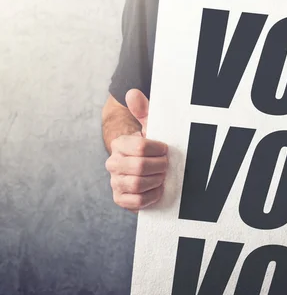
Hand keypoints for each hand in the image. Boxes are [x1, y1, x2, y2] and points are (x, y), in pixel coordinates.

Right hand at [105, 89, 168, 211]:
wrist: (149, 169)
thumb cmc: (152, 147)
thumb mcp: (151, 128)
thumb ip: (143, 111)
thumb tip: (133, 92)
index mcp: (119, 144)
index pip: (140, 147)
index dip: (159, 150)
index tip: (166, 149)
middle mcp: (113, 163)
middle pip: (139, 167)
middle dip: (159, 167)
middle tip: (166, 165)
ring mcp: (115, 182)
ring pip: (136, 184)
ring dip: (155, 181)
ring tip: (162, 177)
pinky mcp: (120, 199)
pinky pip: (135, 202)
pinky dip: (150, 197)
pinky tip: (157, 190)